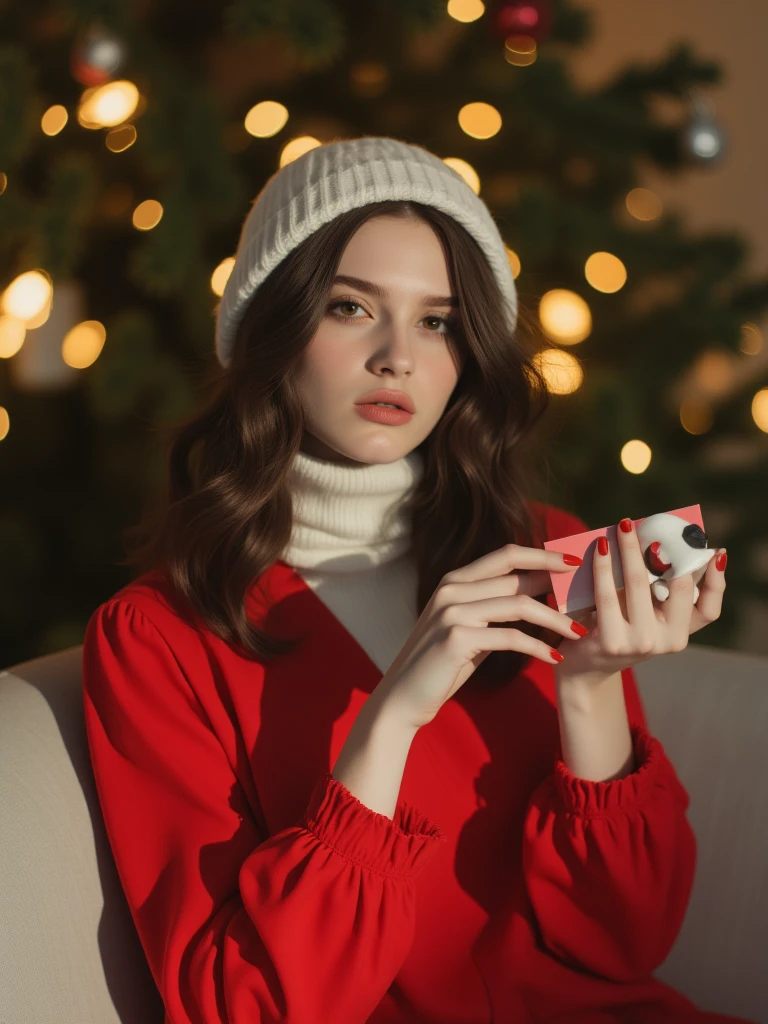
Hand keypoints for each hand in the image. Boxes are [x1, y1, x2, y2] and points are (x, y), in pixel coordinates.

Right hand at [375, 543, 589, 729]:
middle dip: (557, 584)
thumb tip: (540, 591)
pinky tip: (555, 658)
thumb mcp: (470, 627)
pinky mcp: (456, 638)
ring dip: (555, 619)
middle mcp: (452, 588)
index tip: (573, 562)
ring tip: (580, 632)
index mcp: (455, 580)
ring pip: (519, 605)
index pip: (506, 554)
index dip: (542, 555)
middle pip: (517, 576)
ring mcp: (452, 611)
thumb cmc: (442, 664)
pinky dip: (538, 647)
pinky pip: (510, 637)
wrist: (403, 697)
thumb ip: (496, 607)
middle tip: (588, 594)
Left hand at [554, 519, 726, 679]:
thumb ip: (658, 590)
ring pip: (638, 585)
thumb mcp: (644, 614)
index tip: (715, 551)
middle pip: (676, 586)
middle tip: (653, 524)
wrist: (584, 665)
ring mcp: (641, 644)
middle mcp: (667, 641)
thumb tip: (667, 545)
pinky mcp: (611, 642)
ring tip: (622, 527)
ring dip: (630, 550)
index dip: (716, 581)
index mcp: (680, 634)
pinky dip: (603, 567)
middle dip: (665, 549)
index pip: (709, 609)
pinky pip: (607, 595)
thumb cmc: (616, 628)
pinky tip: (600, 549)